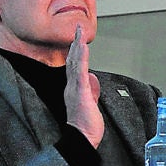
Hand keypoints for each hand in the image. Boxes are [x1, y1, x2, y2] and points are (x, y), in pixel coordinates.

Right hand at [63, 24, 103, 147]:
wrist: (82, 136)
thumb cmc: (86, 123)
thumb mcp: (90, 102)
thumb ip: (91, 90)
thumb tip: (93, 79)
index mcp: (74, 88)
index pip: (75, 65)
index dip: (77, 51)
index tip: (79, 39)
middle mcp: (72, 85)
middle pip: (74, 60)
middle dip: (76, 43)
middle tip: (79, 28)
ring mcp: (75, 88)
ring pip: (76, 63)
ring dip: (79, 47)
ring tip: (80, 33)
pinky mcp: (80, 92)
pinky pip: (81, 72)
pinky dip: (82, 59)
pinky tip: (83, 49)